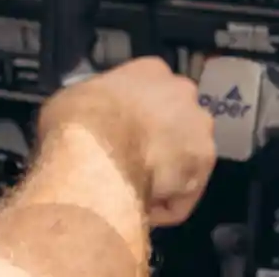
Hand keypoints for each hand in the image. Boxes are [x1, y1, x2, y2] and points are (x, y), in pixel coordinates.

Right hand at [37, 57, 215, 226]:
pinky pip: (182, 191)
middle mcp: (184, 94)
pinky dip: (165, 203)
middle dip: (158, 140)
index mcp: (152, 70)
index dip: (136, 114)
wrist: (96, 155)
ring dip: (163, 172)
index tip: (120, 130)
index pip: (152, 90)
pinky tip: (140, 208)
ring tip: (134, 190)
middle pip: (176, 120)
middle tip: (130, 159)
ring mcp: (199, 130)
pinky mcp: (203, 169)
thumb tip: (93, 116)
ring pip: (183, 156)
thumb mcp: (75, 96)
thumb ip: (97, 102)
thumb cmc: (80, 118)